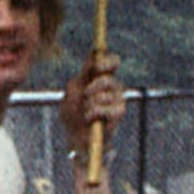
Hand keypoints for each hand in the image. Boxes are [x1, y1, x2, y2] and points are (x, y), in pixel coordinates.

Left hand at [66, 55, 127, 189]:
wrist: (76, 136)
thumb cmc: (73, 112)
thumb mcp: (74, 89)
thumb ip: (85, 73)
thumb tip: (95, 57)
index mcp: (102, 77)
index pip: (112, 61)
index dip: (106, 60)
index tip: (96, 66)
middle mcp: (114, 86)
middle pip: (107, 78)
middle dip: (91, 88)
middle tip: (84, 97)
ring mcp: (119, 99)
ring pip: (104, 94)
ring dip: (89, 104)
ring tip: (85, 112)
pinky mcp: (119, 113)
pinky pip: (105, 108)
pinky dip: (93, 113)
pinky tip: (90, 118)